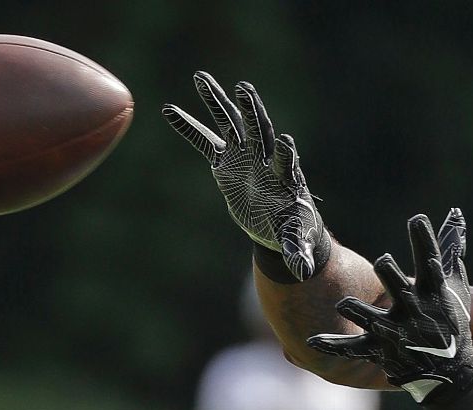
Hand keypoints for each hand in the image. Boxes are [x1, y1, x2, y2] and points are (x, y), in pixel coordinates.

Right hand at [162, 72, 327, 280]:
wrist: (277, 223)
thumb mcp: (294, 241)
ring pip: (230, 125)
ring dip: (216, 102)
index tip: (284, 139)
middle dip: (251, 111)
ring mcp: (243, 156)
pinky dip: (189, 127)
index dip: (284, 151)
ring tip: (200, 77)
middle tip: (244, 88)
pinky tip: (169, 110)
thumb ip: (295, 251)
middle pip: (258, 131)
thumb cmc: (292, 229)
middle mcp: (264, 159)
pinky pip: (204, 141)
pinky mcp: (225, 162)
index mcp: (284, 178)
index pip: (286, 161)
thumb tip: (302, 270)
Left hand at [307, 209, 472, 402]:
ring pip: (373, 320)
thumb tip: (454, 215)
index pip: (430, 260)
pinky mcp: (381, 349)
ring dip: (359, 312)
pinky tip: (312, 341)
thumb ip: (450, 251)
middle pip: (399, 289)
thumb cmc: (451, 320)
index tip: (416, 218)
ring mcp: (397, 332)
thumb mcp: (456, 286)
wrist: (450, 368)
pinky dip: (333, 346)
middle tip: (381, 261)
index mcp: (433, 292)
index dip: (423, 240)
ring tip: (344, 304)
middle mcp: (414, 310)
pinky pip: (354, 347)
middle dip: (390, 275)